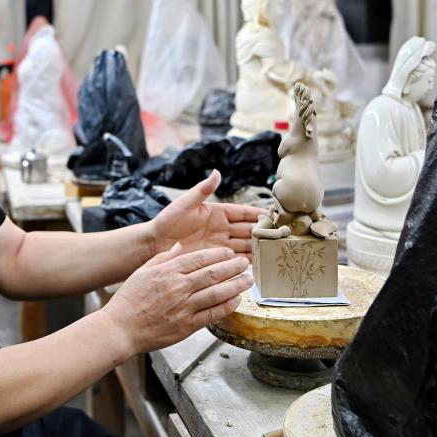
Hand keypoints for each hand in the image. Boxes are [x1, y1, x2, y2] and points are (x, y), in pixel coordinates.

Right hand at [103, 244, 252, 354]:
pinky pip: (212, 314)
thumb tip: (179, 247)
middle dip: (233, 267)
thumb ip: (163, 258)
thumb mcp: (142, 271)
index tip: (229, 253)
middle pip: (213, 273)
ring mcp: (184, 307)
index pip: (199, 258)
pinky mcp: (186, 325)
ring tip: (248, 280)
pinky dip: (227, 306)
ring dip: (236, 285)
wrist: (120, 328)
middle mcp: (178, 287)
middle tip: (245, 263)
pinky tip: (236, 300)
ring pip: (217, 293)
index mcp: (168, 271)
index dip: (218, 255)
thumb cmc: (129, 301)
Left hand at [149, 170, 264, 255]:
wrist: (155, 243)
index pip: (243, 213)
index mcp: (217, 212)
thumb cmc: (168, 221)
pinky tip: (258, 264)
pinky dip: (247, 261)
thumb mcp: (185, 204)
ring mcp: (220, 243)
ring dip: (258, 248)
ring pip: (245, 245)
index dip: (258, 214)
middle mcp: (222, 228)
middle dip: (264, 232)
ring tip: (274, 252)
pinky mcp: (215, 257)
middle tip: (281, 236)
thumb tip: (216, 172)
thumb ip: (202, 190)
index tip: (274, 215)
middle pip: (248, 230)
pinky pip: (234, 258)